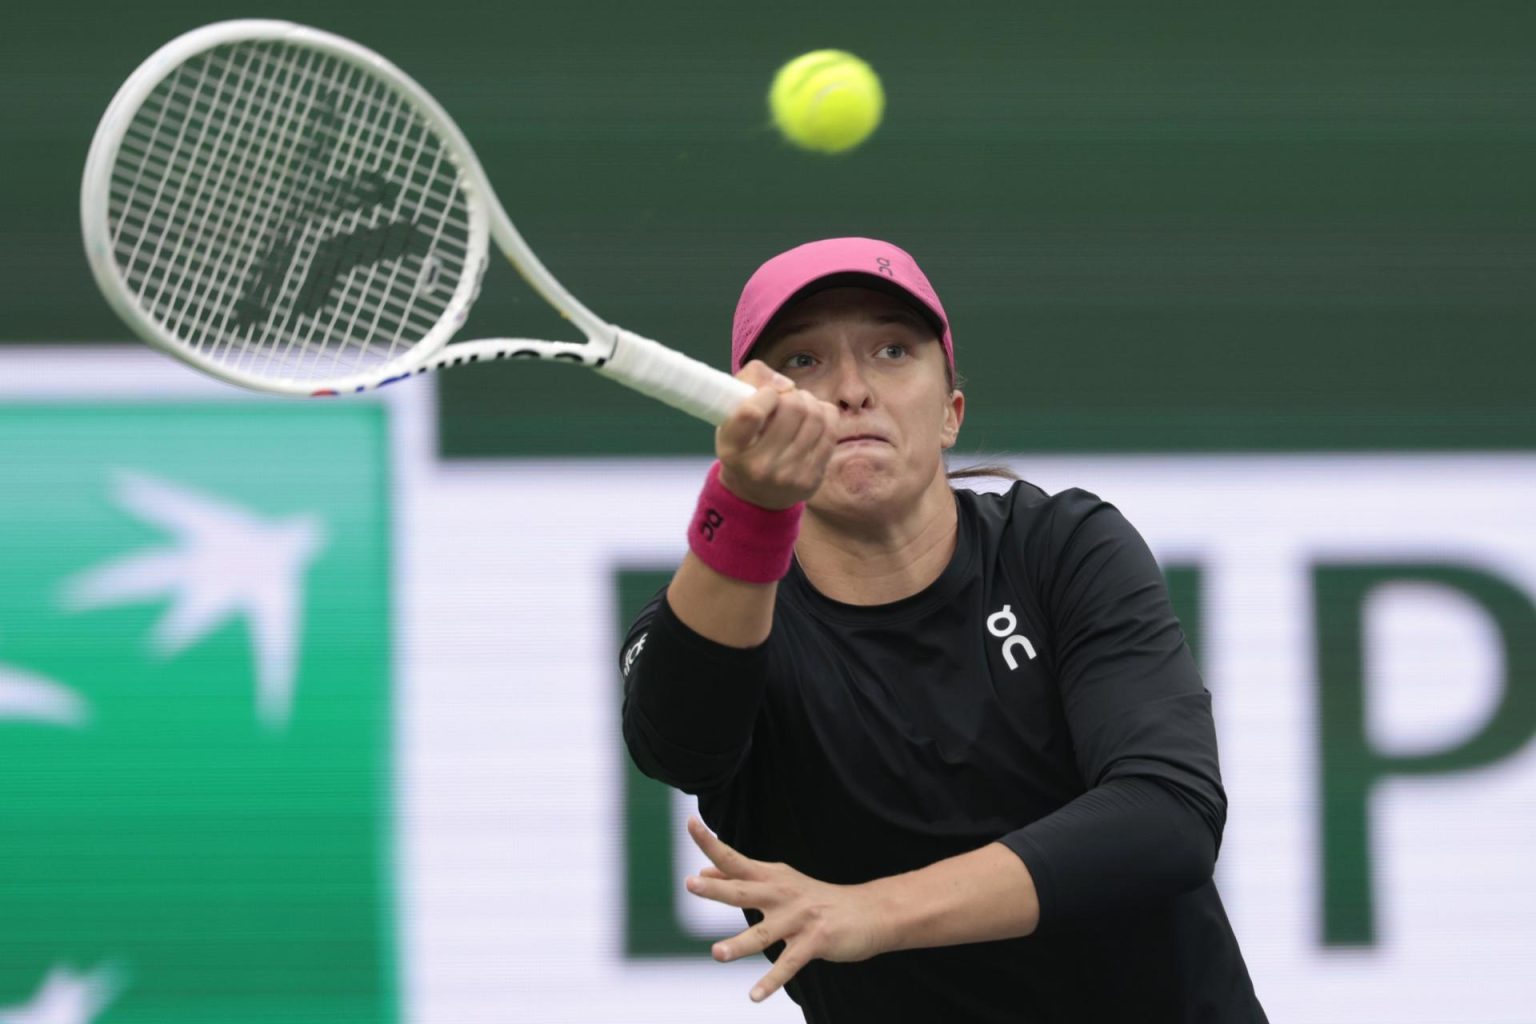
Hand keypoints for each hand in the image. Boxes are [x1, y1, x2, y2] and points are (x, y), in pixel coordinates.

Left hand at [683, 816, 886, 1002]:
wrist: (869, 912)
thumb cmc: (816, 899)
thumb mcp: (778, 883)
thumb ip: (740, 880)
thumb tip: (703, 873)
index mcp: (771, 878)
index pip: (735, 860)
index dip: (711, 843)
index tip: (689, 823)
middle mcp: (782, 894)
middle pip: (744, 890)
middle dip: (718, 889)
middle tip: (691, 883)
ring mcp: (799, 918)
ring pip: (763, 933)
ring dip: (739, 944)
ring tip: (717, 953)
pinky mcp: (815, 941)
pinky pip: (788, 965)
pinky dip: (771, 981)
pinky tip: (754, 996)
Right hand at [715, 361, 838, 510]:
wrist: (755, 495)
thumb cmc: (743, 444)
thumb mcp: (730, 414)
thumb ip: (750, 381)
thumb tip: (787, 385)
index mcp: (732, 449)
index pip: (752, 412)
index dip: (766, 393)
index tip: (767, 394)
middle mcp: (759, 467)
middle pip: (793, 408)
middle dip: (793, 394)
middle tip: (787, 398)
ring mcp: (788, 475)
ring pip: (816, 416)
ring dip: (810, 402)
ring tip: (800, 406)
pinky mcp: (812, 478)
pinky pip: (831, 431)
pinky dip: (825, 415)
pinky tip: (813, 418)